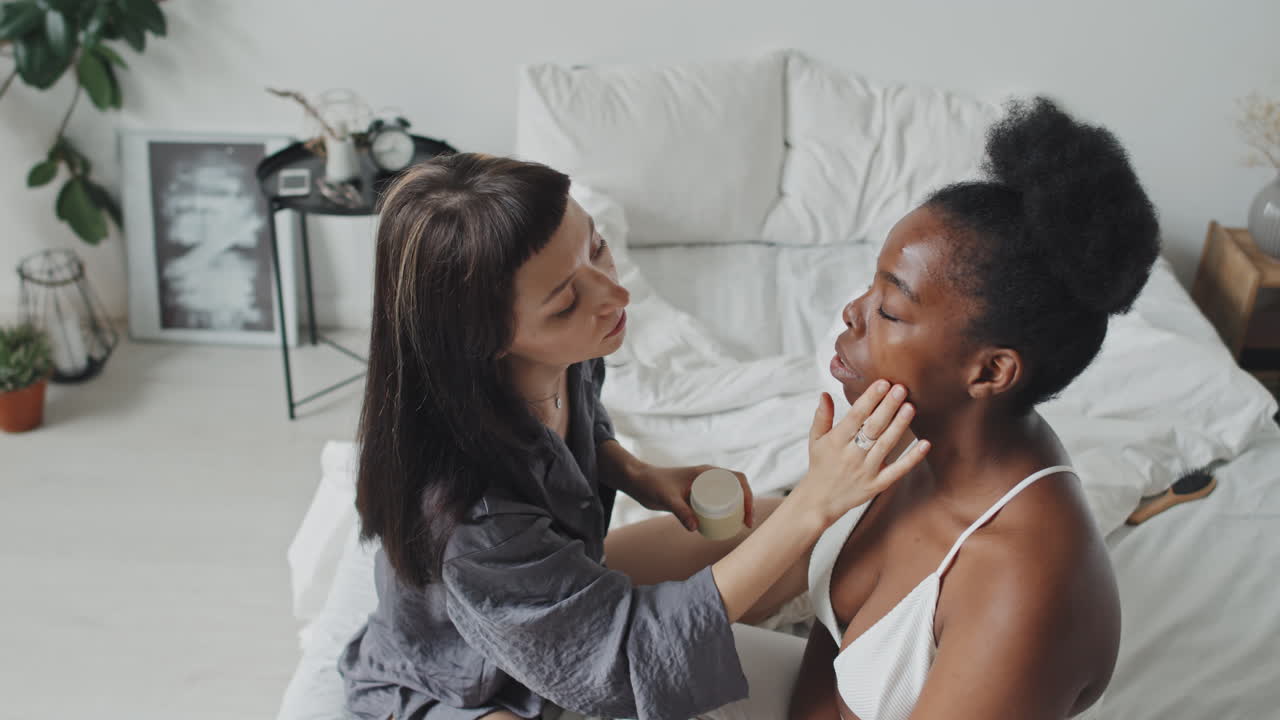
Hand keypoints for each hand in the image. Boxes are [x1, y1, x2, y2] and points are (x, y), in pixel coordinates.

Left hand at [625, 464, 754, 532]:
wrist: (637, 482)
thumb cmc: (652, 484)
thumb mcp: (667, 498)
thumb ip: (681, 512)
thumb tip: (695, 529)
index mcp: (706, 472)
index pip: (737, 479)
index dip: (748, 496)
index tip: (747, 515)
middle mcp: (707, 477)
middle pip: (736, 488)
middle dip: (746, 505)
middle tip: (745, 524)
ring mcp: (702, 486)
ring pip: (727, 496)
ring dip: (737, 508)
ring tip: (738, 526)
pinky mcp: (695, 495)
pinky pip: (716, 502)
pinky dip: (724, 511)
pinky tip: (723, 525)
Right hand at [791, 380, 929, 524]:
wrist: (819, 501)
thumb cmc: (820, 466)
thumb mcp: (815, 440)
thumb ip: (822, 417)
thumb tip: (825, 394)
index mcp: (836, 442)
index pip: (855, 416)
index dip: (869, 399)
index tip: (882, 383)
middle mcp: (851, 455)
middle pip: (872, 428)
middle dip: (887, 407)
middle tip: (900, 389)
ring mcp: (865, 471)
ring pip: (885, 445)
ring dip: (899, 426)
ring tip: (910, 407)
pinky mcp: (877, 485)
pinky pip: (897, 470)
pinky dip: (912, 458)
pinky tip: (925, 444)